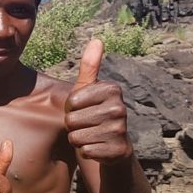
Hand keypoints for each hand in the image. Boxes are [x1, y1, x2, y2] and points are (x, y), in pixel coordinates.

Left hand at [64, 39, 132, 164]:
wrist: (111, 147)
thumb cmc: (93, 113)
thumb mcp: (89, 89)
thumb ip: (90, 66)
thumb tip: (97, 39)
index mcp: (112, 89)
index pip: (72, 101)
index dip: (71, 108)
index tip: (82, 109)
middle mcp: (120, 108)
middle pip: (72, 120)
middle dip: (73, 126)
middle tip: (86, 125)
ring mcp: (121, 130)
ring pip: (77, 137)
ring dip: (78, 139)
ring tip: (91, 135)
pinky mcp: (118, 150)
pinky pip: (85, 151)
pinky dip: (86, 152)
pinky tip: (97, 148)